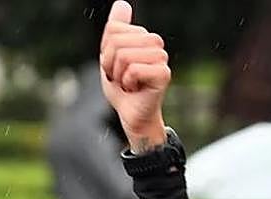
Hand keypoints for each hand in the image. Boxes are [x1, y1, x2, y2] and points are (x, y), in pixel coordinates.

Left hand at [99, 1, 170, 150]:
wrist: (131, 114)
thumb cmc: (121, 88)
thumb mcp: (111, 56)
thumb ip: (115, 30)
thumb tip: (122, 3)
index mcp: (142, 36)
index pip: (113, 30)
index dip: (106, 52)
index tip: (115, 67)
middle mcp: (155, 43)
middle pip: (117, 43)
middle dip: (111, 65)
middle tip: (121, 78)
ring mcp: (161, 57)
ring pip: (124, 56)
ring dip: (119, 76)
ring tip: (128, 83)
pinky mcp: (163, 74)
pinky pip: (133, 70)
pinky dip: (128, 83)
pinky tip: (136, 89)